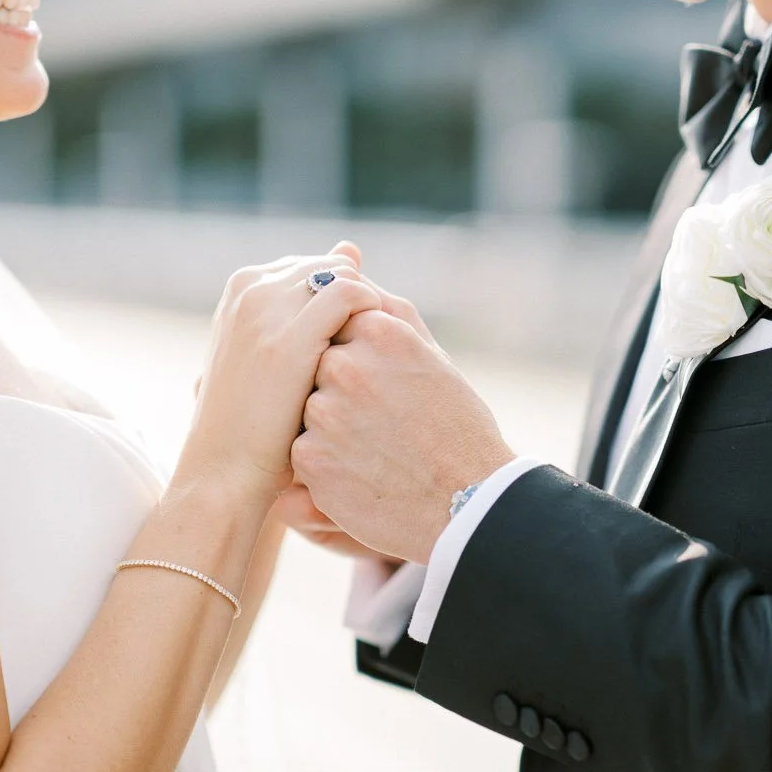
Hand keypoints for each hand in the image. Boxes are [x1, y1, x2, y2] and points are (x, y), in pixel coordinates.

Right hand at [175, 247, 382, 504]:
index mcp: (243, 288)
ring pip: (344, 276)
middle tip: (377, 346)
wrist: (226, 474)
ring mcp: (266, 309)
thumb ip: (309, 301)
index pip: (315, 266)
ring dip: (368, 306)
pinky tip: (382, 352)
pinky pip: (351, 296)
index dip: (344, 297)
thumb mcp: (278, 350)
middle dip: (358, 298)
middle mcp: (251, 289)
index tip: (361, 337)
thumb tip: (352, 247)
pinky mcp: (290, 337)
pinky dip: (373, 314)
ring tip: (381, 352)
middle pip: (331, 267)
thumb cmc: (258, 423)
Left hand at [292, 311, 514, 565]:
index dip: (357, 359)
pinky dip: (326, 464)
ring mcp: (325, 413)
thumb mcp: (431, 356)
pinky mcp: (310, 458)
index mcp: (380, 331)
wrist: (469, 503)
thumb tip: (349, 268)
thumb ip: (388, 312)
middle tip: (379, 423)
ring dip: (330, 428)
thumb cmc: (456, 427)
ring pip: (305, 409)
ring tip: (374, 449)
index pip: (338, 326)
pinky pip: (302, 451)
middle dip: (339, 393)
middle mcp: (348, 365)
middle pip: (316, 367)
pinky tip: (363, 473)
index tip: (379, 386)